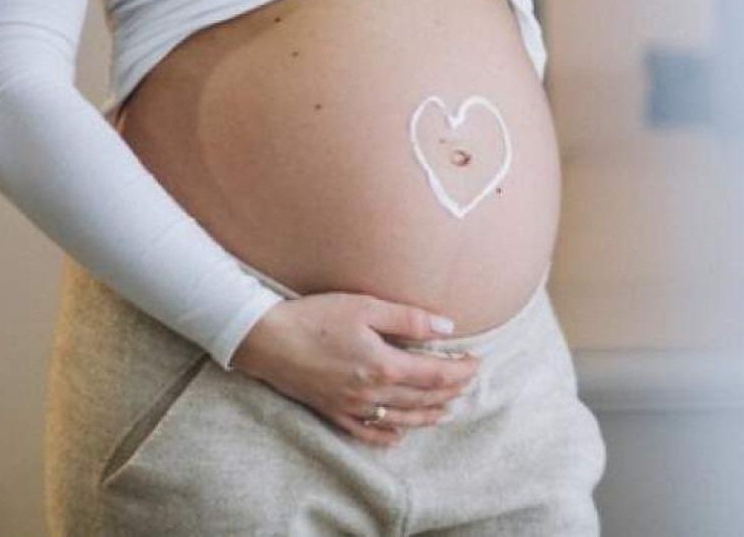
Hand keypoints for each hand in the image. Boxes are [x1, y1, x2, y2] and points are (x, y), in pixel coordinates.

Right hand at [230, 293, 480, 446]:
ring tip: (447, 411)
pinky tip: (399, 434)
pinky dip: (388, 435)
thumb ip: (409, 319)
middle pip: (423, 399)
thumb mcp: (366, 307)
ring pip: (400, 420)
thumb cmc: (316, 317)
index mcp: (384, 366)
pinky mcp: (333, 413)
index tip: (477, 362)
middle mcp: (371, 393)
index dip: (461, 371)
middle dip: (450, 392)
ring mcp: (351, 408)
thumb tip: (447, 327)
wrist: (266, 340)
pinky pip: (367, 432)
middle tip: (468, 383)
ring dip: (428, 416)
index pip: (435, 375)